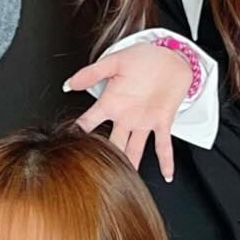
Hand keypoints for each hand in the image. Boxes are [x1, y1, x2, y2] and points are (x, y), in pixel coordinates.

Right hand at [66, 42, 192, 179]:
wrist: (171, 56)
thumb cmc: (144, 57)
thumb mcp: (114, 62)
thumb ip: (91, 73)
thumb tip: (68, 84)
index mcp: (111, 102)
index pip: (89, 121)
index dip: (78, 132)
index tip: (68, 146)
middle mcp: (125, 116)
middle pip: (110, 142)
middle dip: (103, 157)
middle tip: (95, 174)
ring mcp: (143, 121)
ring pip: (134, 149)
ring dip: (130, 164)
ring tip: (124, 183)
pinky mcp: (162, 121)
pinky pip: (164, 145)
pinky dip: (167, 161)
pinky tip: (167, 176)